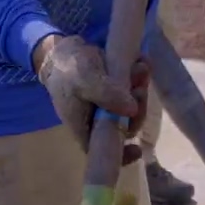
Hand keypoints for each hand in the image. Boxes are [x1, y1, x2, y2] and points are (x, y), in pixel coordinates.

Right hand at [34, 34, 147, 158]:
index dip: (121, 154)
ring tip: (141, 68)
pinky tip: (142, 62)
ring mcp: (110, 107)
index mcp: (86, 127)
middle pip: (126, 126)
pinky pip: (133, 90)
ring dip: (140, 90)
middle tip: (140, 87)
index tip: (137, 148)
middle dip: (137, 108)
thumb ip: (106, 94)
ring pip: (133, 107)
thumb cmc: (68, 69)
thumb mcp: (85, 79)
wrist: (63, 49)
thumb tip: (131, 109)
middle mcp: (99, 121)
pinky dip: (139, 78)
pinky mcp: (117, 91)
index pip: (103, 150)